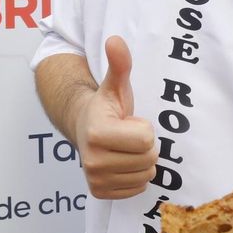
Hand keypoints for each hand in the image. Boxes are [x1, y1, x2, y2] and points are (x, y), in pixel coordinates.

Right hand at [75, 36, 155, 198]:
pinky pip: (137, 189)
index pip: (147, 139)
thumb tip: (115, 40)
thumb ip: (120, 64)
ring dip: (141, 161)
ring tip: (125, 148)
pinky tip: (122, 162)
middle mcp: (92, 161)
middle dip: (145, 146)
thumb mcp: (116, 85)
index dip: (144, 127)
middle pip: (149, 159)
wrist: (84, 127)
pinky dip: (135, 177)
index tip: (128, 121)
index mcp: (98, 133)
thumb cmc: (106, 106)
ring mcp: (95, 179)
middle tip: (128, 134)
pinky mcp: (100, 193)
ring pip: (145, 176)